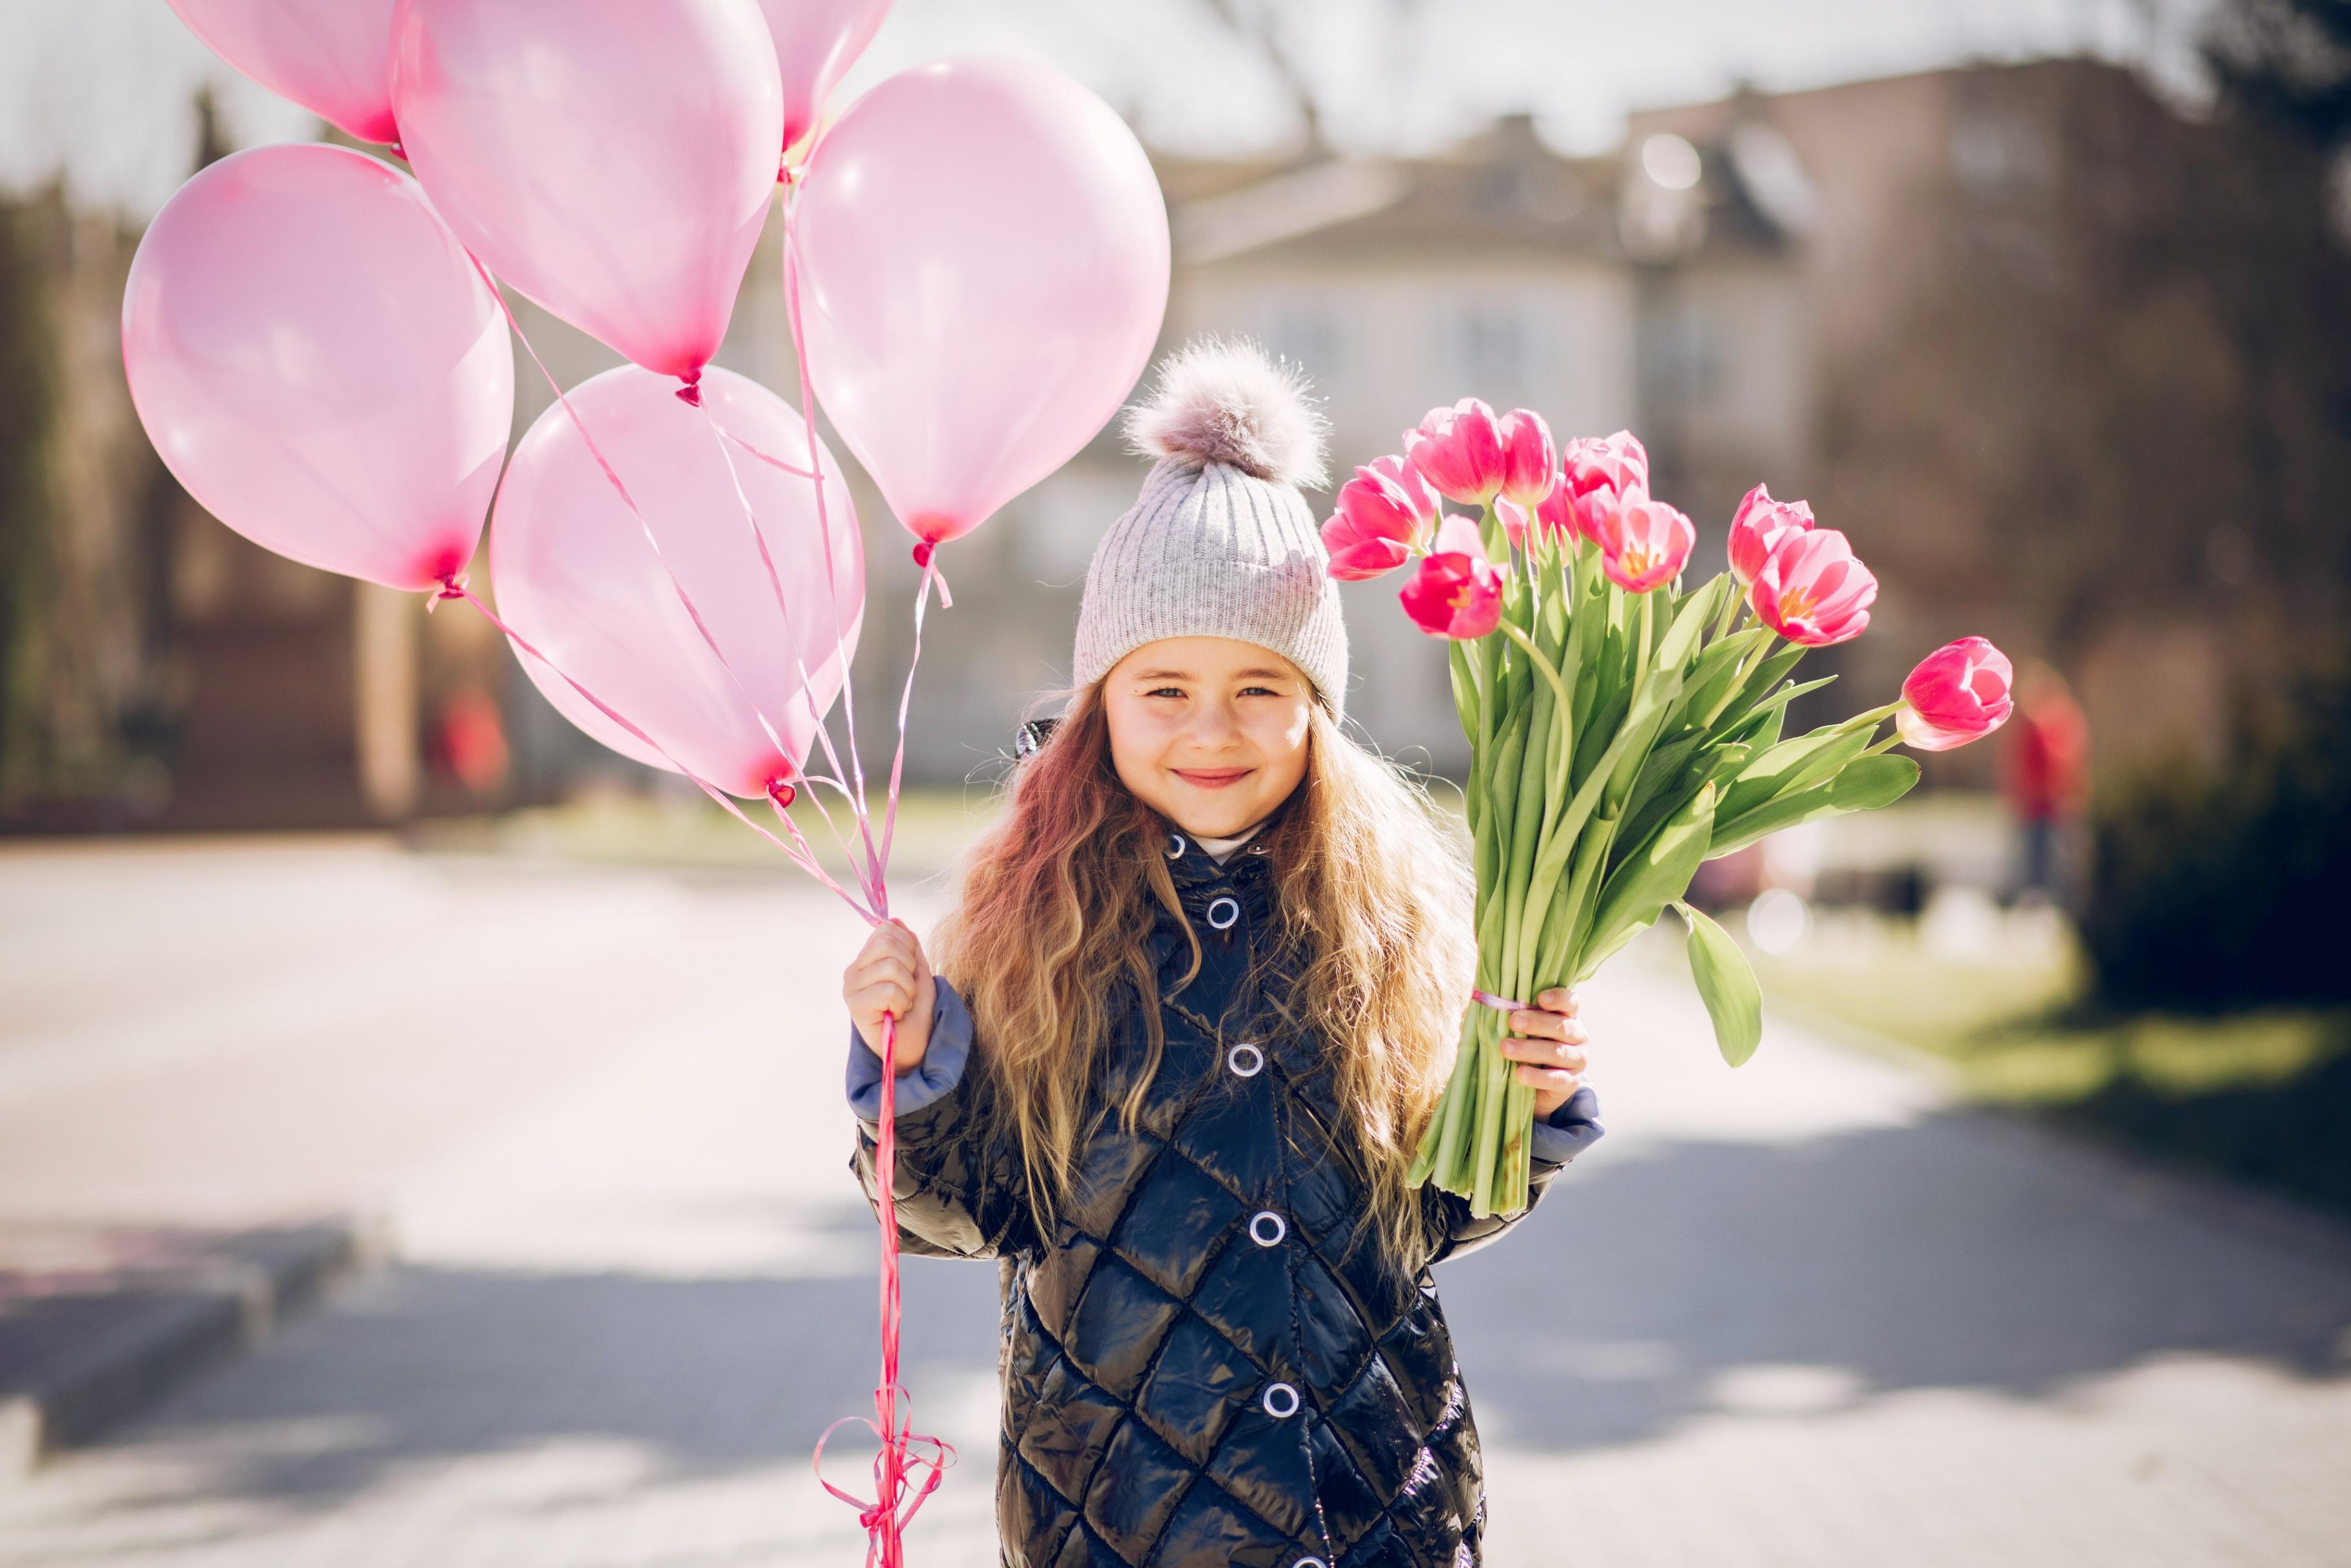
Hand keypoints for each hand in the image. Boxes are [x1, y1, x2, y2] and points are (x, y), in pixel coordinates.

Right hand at [843, 918, 935, 1074]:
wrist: (915, 1047)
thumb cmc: (916, 1012)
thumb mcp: (918, 972)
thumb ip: (908, 947)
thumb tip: (894, 919)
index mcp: (867, 960)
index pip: (886, 929)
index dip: (908, 947)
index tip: (911, 971)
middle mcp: (854, 971)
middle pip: (888, 943)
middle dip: (910, 967)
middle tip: (907, 991)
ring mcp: (851, 988)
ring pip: (891, 966)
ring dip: (908, 989)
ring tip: (902, 1005)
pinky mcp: (855, 1006)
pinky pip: (888, 990)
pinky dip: (902, 1003)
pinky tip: (895, 1015)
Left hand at [1498, 987, 1588, 1120]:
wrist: (1535, 1083)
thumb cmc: (1524, 1043)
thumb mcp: (1518, 1027)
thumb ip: (1506, 1013)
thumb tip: (1483, 1001)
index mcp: (1566, 1014)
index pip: (1569, 1001)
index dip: (1558, 998)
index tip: (1540, 998)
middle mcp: (1577, 1035)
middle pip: (1562, 1026)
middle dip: (1537, 1023)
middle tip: (1513, 1022)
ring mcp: (1577, 1059)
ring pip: (1557, 1052)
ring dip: (1531, 1050)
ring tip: (1506, 1048)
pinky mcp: (1571, 1082)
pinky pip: (1557, 1079)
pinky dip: (1538, 1077)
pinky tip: (1520, 1074)